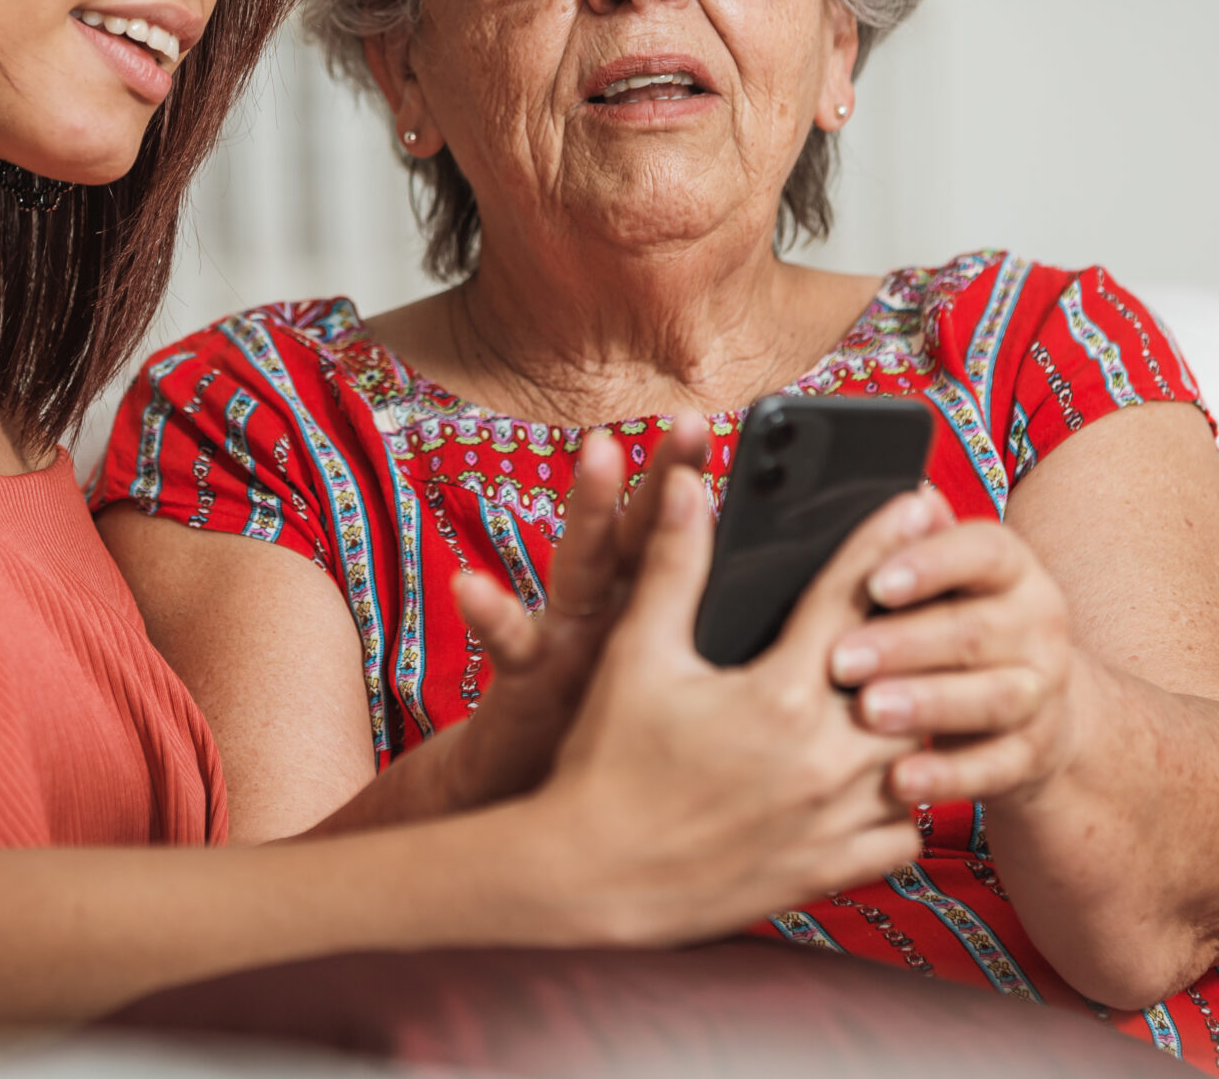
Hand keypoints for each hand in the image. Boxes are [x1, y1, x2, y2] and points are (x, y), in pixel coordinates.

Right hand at [437, 422, 701, 812]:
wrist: (518, 800)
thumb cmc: (601, 746)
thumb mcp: (650, 681)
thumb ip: (680, 616)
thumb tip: (746, 578)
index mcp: (641, 613)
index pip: (676, 534)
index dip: (691, 479)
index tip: (716, 421)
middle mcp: (601, 613)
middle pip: (637, 533)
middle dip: (662, 474)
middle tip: (689, 418)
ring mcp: (561, 641)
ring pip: (581, 568)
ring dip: (590, 510)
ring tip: (598, 452)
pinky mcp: (524, 682)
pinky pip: (512, 647)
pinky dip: (491, 616)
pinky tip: (472, 586)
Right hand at [521, 445, 939, 946]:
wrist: (590, 878)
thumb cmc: (605, 760)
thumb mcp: (638, 655)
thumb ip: (673, 565)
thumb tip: (683, 482)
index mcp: (778, 695)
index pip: (850, 597)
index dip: (883, 542)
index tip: (914, 502)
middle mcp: (822, 759)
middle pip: (910, 675)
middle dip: (922, 629)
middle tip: (936, 596)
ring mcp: (834, 820)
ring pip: (921, 754)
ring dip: (920, 716)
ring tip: (918, 684)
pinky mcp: (831, 870)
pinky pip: (908, 831)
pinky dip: (907, 799)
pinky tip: (886, 774)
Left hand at [826, 509, 1085, 808]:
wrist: (1036, 707)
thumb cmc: (955, 625)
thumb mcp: (939, 582)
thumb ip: (912, 545)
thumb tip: (905, 499)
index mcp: (1010, 569)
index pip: (981, 551)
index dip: (931, 563)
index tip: (876, 580)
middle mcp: (1038, 624)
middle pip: (976, 630)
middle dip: (906, 644)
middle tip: (841, 658)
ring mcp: (1042, 692)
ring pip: (992, 698)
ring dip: (929, 705)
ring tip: (870, 712)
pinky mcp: (1034, 754)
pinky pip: (994, 767)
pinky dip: (948, 776)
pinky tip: (900, 781)